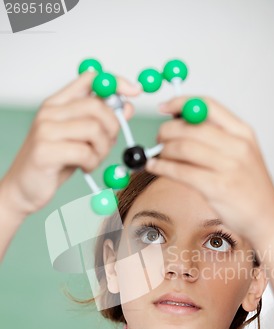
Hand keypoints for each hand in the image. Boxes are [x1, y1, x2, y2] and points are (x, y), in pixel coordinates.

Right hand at [2, 71, 140, 215]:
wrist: (23, 189)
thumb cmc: (53, 164)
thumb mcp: (80, 139)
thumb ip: (100, 122)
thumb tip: (127, 106)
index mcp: (57, 103)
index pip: (90, 78)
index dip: (115, 82)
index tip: (135, 92)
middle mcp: (49, 112)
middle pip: (97, 106)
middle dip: (113, 127)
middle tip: (108, 145)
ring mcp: (45, 130)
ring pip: (94, 129)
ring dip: (103, 150)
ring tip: (93, 160)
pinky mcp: (45, 151)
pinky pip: (85, 152)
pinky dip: (92, 163)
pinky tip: (84, 168)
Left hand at [146, 96, 273, 247]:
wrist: (267, 218)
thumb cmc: (250, 187)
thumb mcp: (242, 153)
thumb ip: (217, 136)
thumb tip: (181, 122)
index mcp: (243, 132)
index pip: (208, 105)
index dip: (181, 103)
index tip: (163, 108)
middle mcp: (238, 146)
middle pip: (191, 126)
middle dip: (167, 130)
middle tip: (158, 137)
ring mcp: (228, 167)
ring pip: (183, 148)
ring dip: (163, 150)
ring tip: (158, 155)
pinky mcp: (217, 187)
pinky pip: (181, 172)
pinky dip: (162, 167)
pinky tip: (154, 167)